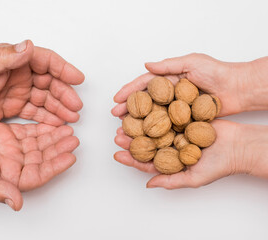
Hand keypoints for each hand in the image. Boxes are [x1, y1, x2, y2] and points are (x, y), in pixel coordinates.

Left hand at [0, 40, 83, 123]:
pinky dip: (48, 118)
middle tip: (76, 106)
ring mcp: (19, 90)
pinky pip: (36, 111)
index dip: (64, 69)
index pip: (46, 60)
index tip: (77, 78)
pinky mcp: (15, 105)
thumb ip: (4, 56)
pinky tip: (58, 123)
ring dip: (60, 107)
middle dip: (65, 94)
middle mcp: (20, 74)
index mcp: (15, 59)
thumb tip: (28, 47)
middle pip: (50, 82)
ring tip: (72, 118)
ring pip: (46, 98)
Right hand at [0, 120, 78, 209]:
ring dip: (52, 137)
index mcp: (8, 179)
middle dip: (58, 148)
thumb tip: (16, 203)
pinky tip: (52, 122)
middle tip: (73, 138)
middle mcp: (12, 165)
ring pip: (37, 143)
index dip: (55, 166)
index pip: (38, 175)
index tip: (70, 156)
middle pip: (42, 157)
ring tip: (67, 128)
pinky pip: (27, 131)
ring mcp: (10, 149)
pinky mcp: (5, 135)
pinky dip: (40, 127)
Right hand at [112, 53, 252, 117]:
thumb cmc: (217, 72)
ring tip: (124, 126)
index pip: (144, 85)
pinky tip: (144, 135)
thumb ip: (169, 65)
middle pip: (144, 101)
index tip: (116, 98)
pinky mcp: (184, 119)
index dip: (129, 91)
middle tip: (115, 115)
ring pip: (152, 114)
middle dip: (128, 107)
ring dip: (138, 120)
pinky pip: (166, 124)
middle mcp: (169, 93)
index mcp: (169, 79)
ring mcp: (175, 107)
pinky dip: (154, 130)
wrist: (237, 89)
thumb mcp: (192, 62)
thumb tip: (147, 65)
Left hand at [114, 119, 267, 188]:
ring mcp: (176, 131)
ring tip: (125, 121)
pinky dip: (155, 111)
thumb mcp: (194, 178)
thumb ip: (171, 181)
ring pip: (153, 127)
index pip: (147, 161)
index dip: (131, 159)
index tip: (118, 155)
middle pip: (146, 143)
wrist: (238, 146)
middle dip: (131, 140)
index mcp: (170, 161)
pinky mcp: (183, 118)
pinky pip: (166, 114)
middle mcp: (171, 146)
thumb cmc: (219, 165)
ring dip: (139, 124)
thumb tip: (149, 184)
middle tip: (117, 135)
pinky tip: (144, 108)